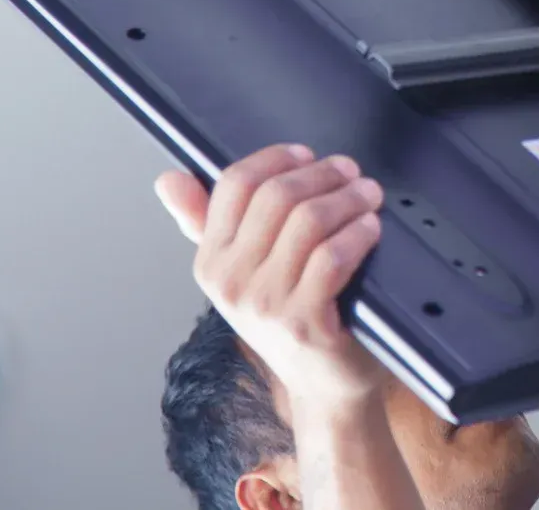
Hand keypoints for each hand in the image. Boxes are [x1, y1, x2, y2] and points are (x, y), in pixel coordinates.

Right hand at [155, 144, 388, 407]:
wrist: (322, 383)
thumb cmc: (291, 318)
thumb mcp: (244, 270)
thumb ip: (207, 223)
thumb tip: (168, 179)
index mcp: (211, 261)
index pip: (234, 185)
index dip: (276, 159)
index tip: (308, 155)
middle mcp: (230, 282)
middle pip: (277, 197)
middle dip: (322, 175)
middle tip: (351, 173)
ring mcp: (265, 304)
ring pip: (308, 221)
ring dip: (347, 199)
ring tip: (368, 195)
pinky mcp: (303, 322)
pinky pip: (332, 257)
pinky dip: (357, 234)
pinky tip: (370, 228)